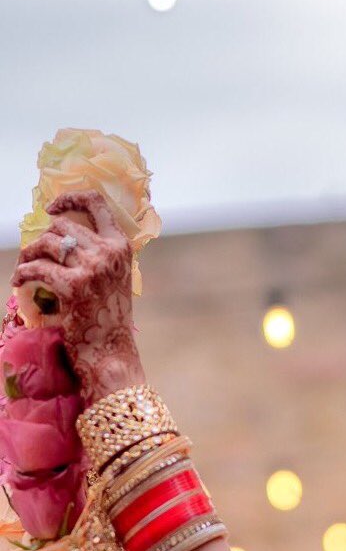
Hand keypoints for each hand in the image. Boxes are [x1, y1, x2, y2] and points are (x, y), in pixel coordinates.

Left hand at [12, 191, 145, 401]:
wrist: (110, 353)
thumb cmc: (107, 319)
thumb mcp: (113, 278)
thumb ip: (97, 254)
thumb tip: (59, 233)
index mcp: (121, 247)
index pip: (96, 202)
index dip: (69, 198)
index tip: (52, 209)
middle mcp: (109, 253)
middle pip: (62, 225)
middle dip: (41, 239)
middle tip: (33, 256)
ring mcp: (93, 269)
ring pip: (46, 243)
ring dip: (28, 255)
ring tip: (24, 270)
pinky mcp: (74, 287)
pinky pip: (36, 268)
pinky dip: (22, 275)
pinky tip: (20, 283)